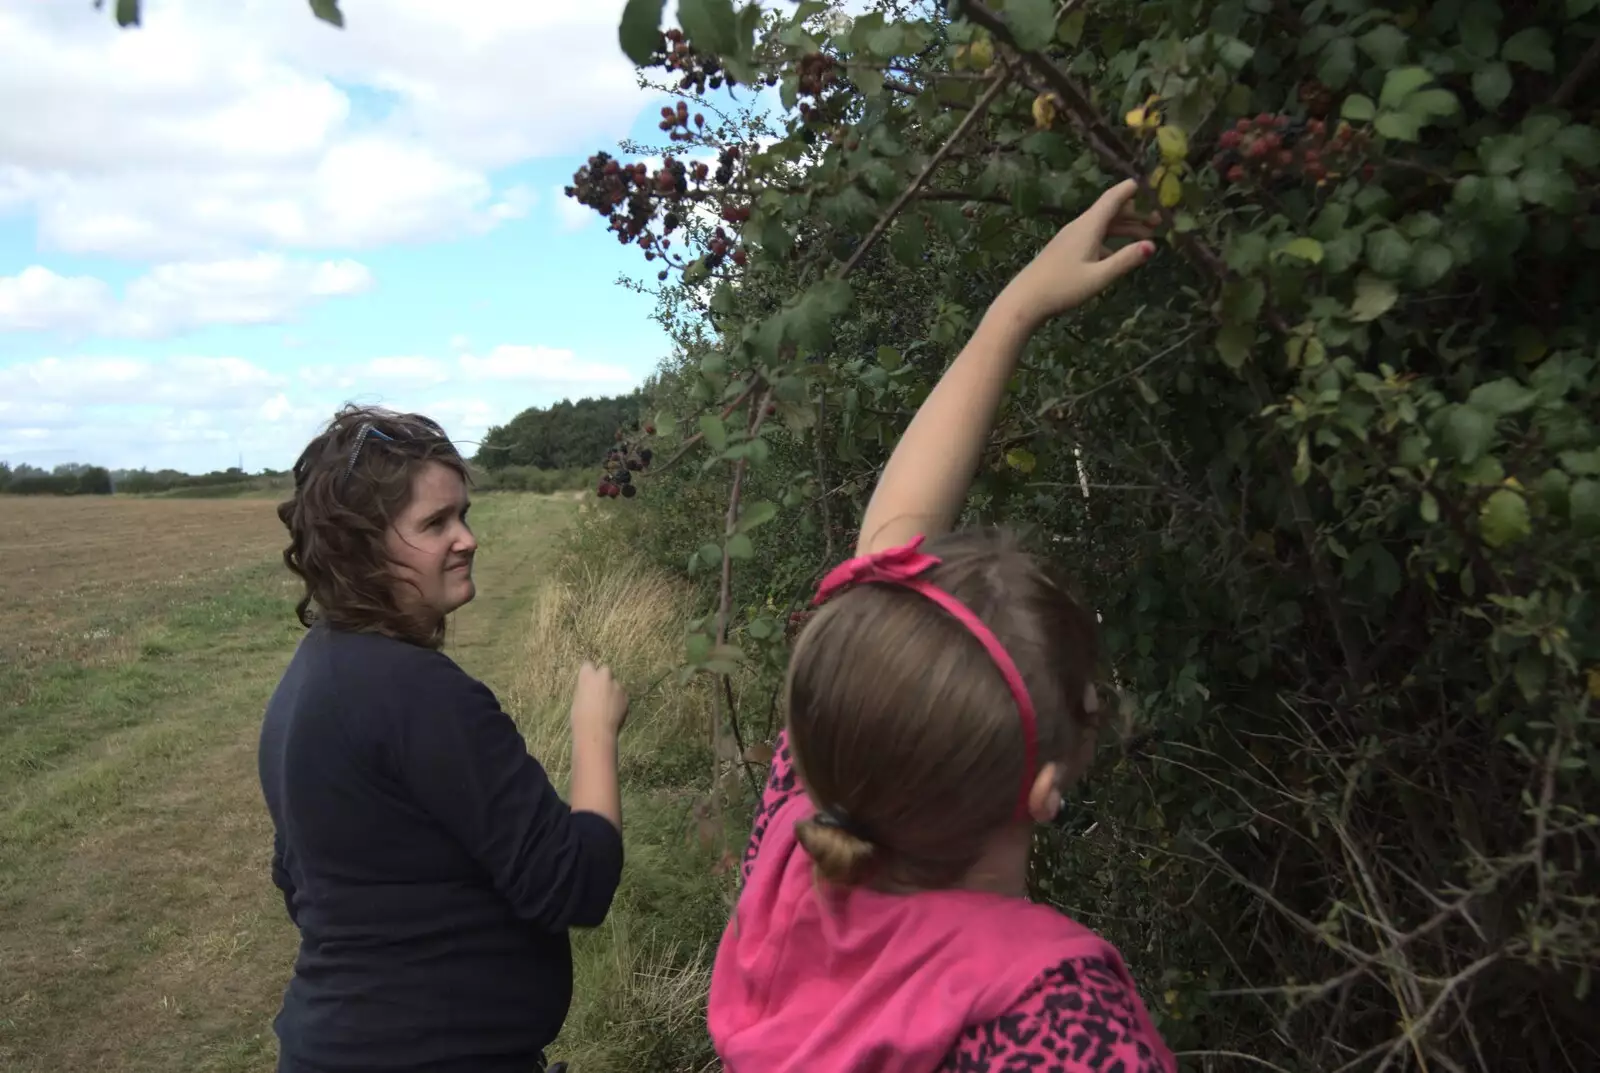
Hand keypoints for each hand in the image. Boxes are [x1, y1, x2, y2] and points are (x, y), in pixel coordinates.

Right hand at [570, 662, 628, 741]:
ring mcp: (617, 685)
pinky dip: (619, 700)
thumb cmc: (581, 718)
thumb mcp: (578, 700)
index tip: (588, 680)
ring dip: (613, 690)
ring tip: (607, 707)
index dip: (589, 673)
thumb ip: (586, 690)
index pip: (588, 665)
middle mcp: (603, 676)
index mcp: (588, 676)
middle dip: (604, 678)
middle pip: (605, 670)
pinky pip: (622, 695)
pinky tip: (614, 713)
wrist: (597, 731)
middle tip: (600, 691)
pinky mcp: (626, 696)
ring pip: (615, 684)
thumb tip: (591, 689)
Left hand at [994, 178, 1158, 331]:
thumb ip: (1125, 260)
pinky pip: (1093, 237)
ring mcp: (1071, 237)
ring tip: (1147, 237)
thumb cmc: (1062, 287)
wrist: (1025, 300)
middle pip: (1111, 211)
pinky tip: (1119, 254)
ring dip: (1124, 228)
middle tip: (1159, 221)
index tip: (1152, 186)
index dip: (1132, 189)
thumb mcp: (1099, 276)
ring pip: (1103, 225)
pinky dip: (1110, 241)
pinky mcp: (1066, 249)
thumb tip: (1152, 246)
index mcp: (1089, 226)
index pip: (1113, 198)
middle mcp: (1080, 226)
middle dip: (1135, 213)